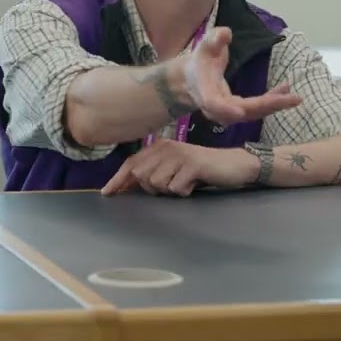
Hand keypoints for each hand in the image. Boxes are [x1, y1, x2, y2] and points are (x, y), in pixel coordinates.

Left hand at [100, 139, 256, 196]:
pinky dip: (184, 191)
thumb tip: (128, 185)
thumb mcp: (174, 168)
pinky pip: (175, 188)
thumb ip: (154, 173)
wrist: (233, 164)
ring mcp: (179, 155)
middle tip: (174, 183)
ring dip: (170, 190)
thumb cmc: (201, 170)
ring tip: (185, 182)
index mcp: (160, 147)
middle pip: (142, 177)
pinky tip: (194, 184)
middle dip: (153, 188)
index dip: (118, 179)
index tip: (107, 193)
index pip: (132, 163)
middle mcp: (166, 147)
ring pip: (157, 184)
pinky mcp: (192, 165)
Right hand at [183, 26, 301, 123]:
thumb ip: (214, 39)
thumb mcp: (204, 45)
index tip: (240, 112)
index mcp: (205, 91)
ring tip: (294, 97)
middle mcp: (217, 108)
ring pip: (253, 113)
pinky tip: (286, 92)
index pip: (214, 104)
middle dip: (268, 106)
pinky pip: (256, 110)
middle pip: (242, 111)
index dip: (225, 110)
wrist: (193, 80)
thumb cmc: (200, 60)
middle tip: (292, 99)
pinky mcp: (238, 112)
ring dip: (274, 105)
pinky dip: (272, 103)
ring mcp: (229, 113)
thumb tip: (226, 33)